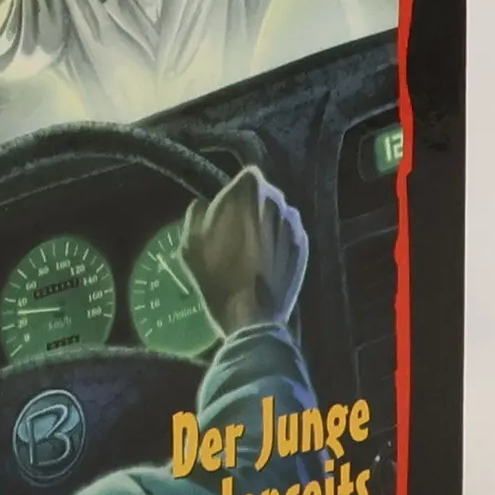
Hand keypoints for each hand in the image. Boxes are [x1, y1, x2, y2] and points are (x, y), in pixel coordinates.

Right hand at [181, 166, 307, 335]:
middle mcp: (277, 200)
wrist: (251, 317)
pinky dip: (277, 241)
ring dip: (265, 223)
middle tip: (236, 230)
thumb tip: (204, 204)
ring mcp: (293, 223)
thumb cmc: (217, 277)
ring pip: (276, 214)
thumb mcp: (191, 243)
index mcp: (248, 192)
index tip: (225, 211)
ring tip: (251, 248)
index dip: (233, 193)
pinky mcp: (304, 245)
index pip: (244, 177)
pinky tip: (265, 260)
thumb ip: (196, 213)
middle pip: (263, 194)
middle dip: (251, 206)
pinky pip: (287, 233)